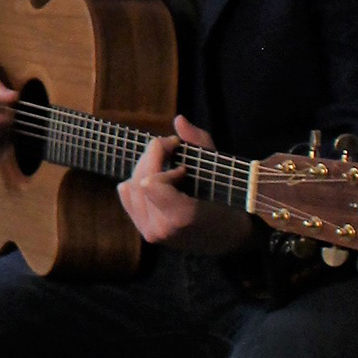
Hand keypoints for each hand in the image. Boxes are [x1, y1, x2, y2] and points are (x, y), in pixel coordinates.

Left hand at [117, 115, 252, 255]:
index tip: (183, 161)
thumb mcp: (222, 171)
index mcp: (182, 217)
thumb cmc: (231, 202)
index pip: (151, 182)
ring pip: (130, 184)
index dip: (162, 160)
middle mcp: (161, 229)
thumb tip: (179, 119)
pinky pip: (126, 195)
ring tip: (169, 168)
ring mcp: (150, 232)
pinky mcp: (143, 231)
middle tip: (173, 150)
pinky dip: (138, 181)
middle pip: (140, 178)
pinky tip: (157, 181)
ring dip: (147, 168)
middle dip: (154, 156)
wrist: (230, 238)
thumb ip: (200, 143)